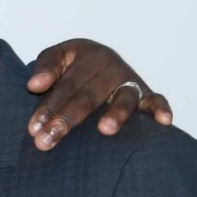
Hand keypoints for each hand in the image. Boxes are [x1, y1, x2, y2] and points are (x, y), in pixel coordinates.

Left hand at [25, 40, 173, 149]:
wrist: (95, 62)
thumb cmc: (72, 66)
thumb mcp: (57, 57)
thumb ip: (46, 68)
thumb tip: (34, 85)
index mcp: (88, 55)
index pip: (66, 85)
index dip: (49, 106)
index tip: (33, 128)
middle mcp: (112, 66)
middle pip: (88, 96)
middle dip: (67, 120)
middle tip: (47, 141)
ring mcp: (130, 80)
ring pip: (123, 99)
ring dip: (115, 115)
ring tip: (104, 130)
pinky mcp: (146, 93)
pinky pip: (156, 100)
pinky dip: (161, 109)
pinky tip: (163, 122)